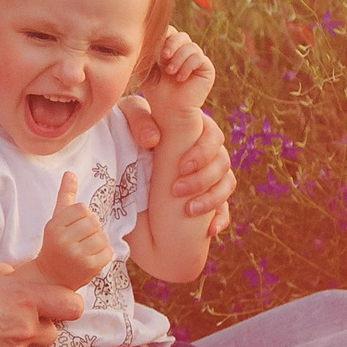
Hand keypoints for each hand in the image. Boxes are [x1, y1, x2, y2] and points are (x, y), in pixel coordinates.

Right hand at [0, 260, 80, 346]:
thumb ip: (3, 272)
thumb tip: (13, 275)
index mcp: (24, 298)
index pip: (73, 305)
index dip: (68, 302)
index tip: (56, 299)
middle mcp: (26, 327)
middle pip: (54, 329)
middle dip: (42, 322)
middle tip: (19, 314)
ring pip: (32, 344)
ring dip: (23, 337)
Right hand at [31, 171, 110, 289]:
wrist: (51, 278)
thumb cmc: (56, 245)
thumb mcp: (57, 220)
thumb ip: (65, 196)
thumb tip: (70, 172)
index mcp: (54, 227)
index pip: (81, 208)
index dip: (82, 217)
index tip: (73, 228)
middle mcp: (63, 241)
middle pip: (93, 221)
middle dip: (91, 229)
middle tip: (81, 241)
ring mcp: (76, 255)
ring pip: (102, 236)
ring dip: (99, 242)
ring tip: (86, 250)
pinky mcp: (89, 267)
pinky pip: (108, 251)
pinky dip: (104, 254)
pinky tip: (92, 259)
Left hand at [119, 97, 236, 233]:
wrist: (120, 155)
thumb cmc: (127, 128)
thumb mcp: (128, 117)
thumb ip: (139, 119)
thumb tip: (152, 139)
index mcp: (195, 128)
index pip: (213, 136)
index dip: (203, 152)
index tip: (181, 167)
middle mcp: (206, 150)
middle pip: (222, 162)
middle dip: (203, 179)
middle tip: (177, 190)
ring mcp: (208, 173)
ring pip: (226, 184)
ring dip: (212, 199)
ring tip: (189, 211)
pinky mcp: (204, 194)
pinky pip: (223, 208)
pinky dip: (220, 218)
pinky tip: (211, 229)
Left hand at [142, 28, 215, 116]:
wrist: (169, 109)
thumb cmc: (156, 90)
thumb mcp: (147, 68)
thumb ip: (149, 51)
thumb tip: (148, 34)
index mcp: (171, 49)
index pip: (170, 32)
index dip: (163, 36)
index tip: (154, 49)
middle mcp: (185, 52)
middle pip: (181, 35)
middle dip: (171, 44)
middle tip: (163, 58)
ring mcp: (197, 59)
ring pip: (191, 46)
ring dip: (178, 58)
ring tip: (170, 72)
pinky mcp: (206, 68)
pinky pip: (199, 58)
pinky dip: (187, 66)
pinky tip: (180, 78)